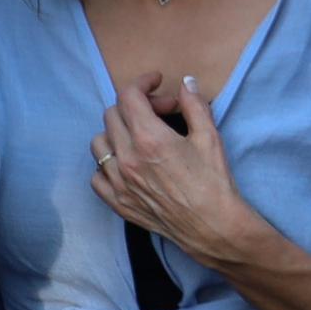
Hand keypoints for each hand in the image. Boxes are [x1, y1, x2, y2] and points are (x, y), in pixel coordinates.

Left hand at [90, 72, 269, 267]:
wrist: (212, 226)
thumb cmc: (214, 182)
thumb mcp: (209, 137)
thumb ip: (194, 105)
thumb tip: (186, 82)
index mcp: (150, 138)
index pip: (129, 96)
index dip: (143, 82)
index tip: (156, 83)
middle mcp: (127, 158)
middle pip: (112, 115)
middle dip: (135, 106)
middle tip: (159, 112)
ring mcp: (119, 181)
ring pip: (98, 143)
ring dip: (116, 132)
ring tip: (138, 136)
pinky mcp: (118, 201)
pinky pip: (96, 175)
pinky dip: (107, 165)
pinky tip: (127, 164)